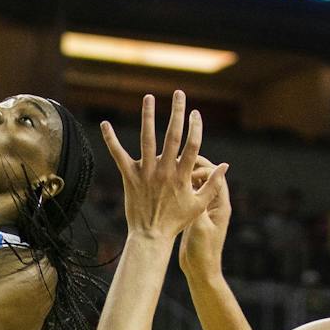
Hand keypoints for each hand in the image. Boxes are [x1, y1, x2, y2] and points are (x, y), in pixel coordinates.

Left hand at [101, 91, 226, 241]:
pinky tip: (105, 124)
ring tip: (149, 97)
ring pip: (147, 139)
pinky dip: (111, 139)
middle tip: (179, 93)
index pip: (192, 145)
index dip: (195, 127)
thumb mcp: (199, 204)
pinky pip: (118, 155)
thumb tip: (225, 166)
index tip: (195, 113)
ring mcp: (146, 173)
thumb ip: (213, 184)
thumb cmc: (176, 221)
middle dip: (177, 112)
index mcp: (182, 176)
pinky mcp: (129, 177)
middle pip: (172, 136)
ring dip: (148, 116)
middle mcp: (164, 171)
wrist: (151, 235)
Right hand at [178, 156, 231, 279]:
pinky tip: (162, 185)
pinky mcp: (193, 214)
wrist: (201, 270)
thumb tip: (195, 184)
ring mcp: (203, 208)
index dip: (201, 168)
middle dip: (191, 166)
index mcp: (220, 205)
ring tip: (166, 170)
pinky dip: (177, 186)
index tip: (184, 171)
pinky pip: (186, 193)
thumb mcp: (199, 228)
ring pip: (195, 183)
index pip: (215, 176)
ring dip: (182, 174)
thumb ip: (198, 206)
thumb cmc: (203, 252)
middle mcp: (213, 203)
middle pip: (206, 175)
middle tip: (173, 161)